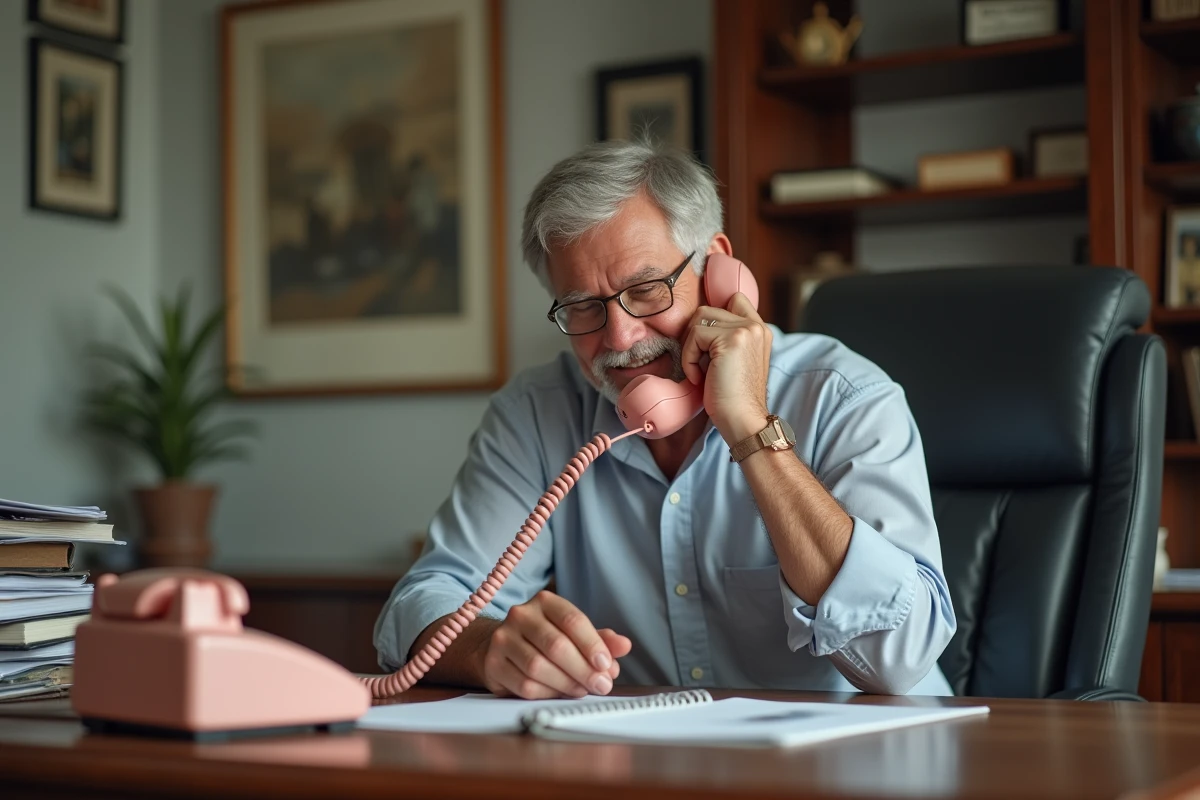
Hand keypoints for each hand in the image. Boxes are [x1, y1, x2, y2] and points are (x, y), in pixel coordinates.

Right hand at [478, 590, 631, 699]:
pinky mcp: (493, 664)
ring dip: (566, 683)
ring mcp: (503, 639)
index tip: (607, 665)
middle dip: (583, 669)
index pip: (572, 620)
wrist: (500, 648)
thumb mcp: (573, 634)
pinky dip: (547, 693)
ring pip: (538, 667)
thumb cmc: (543, 640)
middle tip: (601, 685)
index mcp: (545, 602)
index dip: (592, 644)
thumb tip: (624, 646)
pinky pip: (524, 684)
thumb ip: (599, 639)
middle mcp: (521, 615)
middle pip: (556, 645)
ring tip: (582, 690)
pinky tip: (559, 693)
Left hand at [680, 291, 772, 443]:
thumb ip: (726, 339)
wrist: (744, 421)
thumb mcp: (733, 361)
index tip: (702, 343)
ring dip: (690, 346)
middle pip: (708, 309)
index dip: (711, 316)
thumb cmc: (733, 399)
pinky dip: (688, 358)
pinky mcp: (732, 340)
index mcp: (760, 330)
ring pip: (699, 319)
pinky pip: (694, 336)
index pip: (733, 300)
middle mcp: (756, 326)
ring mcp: (745, 331)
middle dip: (694, 335)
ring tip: (698, 370)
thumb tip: (695, 326)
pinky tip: (699, 378)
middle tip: (696, 362)